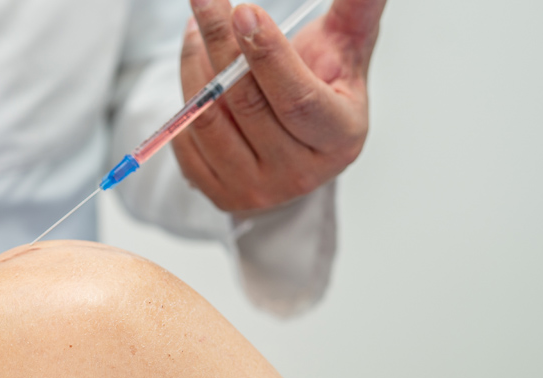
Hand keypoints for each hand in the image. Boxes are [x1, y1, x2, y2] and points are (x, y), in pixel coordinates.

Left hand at [175, 0, 385, 212]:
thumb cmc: (323, 89)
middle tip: (205, 1)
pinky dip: (185, 94)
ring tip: (199, 27)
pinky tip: (195, 64)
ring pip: (210, 119)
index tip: (244, 11)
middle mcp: (298, 172)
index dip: (268, 56)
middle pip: (247, 105)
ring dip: (197, 65)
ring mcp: (255, 189)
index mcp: (339, 137)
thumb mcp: (346, 50)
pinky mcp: (218, 193)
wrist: (295, 148)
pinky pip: (186, 138)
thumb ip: (357, 11)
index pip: (297, 99)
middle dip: (221, 45)